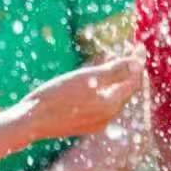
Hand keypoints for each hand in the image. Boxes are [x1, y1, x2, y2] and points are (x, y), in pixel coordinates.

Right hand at [20, 57, 140, 142]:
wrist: (31, 121)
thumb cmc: (57, 96)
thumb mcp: (87, 78)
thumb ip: (114, 71)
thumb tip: (138, 63)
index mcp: (111, 105)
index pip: (133, 81)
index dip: (137, 62)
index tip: (139, 46)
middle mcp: (107, 116)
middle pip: (125, 89)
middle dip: (127, 70)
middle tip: (128, 51)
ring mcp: (95, 122)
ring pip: (112, 96)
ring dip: (114, 78)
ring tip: (110, 60)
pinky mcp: (83, 124)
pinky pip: (100, 103)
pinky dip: (102, 88)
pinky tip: (93, 79)